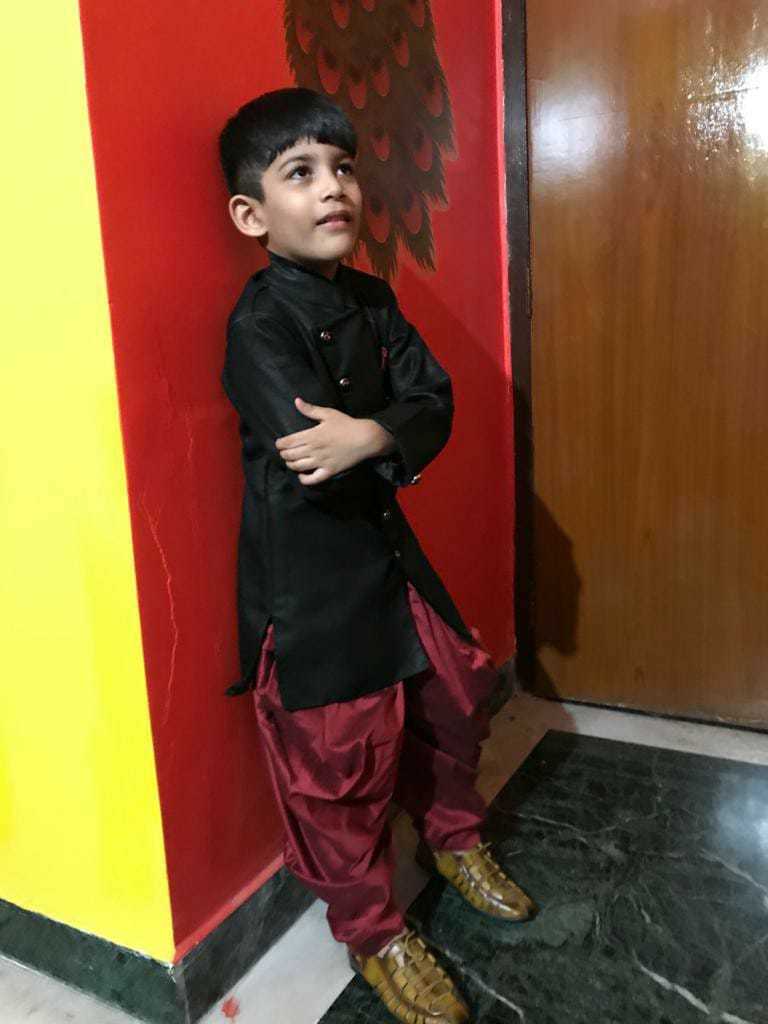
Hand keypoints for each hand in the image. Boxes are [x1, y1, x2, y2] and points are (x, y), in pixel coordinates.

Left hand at [275, 397, 395, 484]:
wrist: (365, 438)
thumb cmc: (347, 424)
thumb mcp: (328, 414)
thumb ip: (310, 409)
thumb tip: (296, 401)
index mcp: (312, 435)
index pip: (288, 442)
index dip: (280, 444)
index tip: (279, 443)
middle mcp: (314, 450)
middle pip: (290, 455)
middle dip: (283, 454)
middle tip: (284, 452)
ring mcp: (321, 462)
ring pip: (298, 467)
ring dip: (290, 464)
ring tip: (290, 461)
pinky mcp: (329, 471)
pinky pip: (312, 479)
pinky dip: (303, 479)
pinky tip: (301, 475)